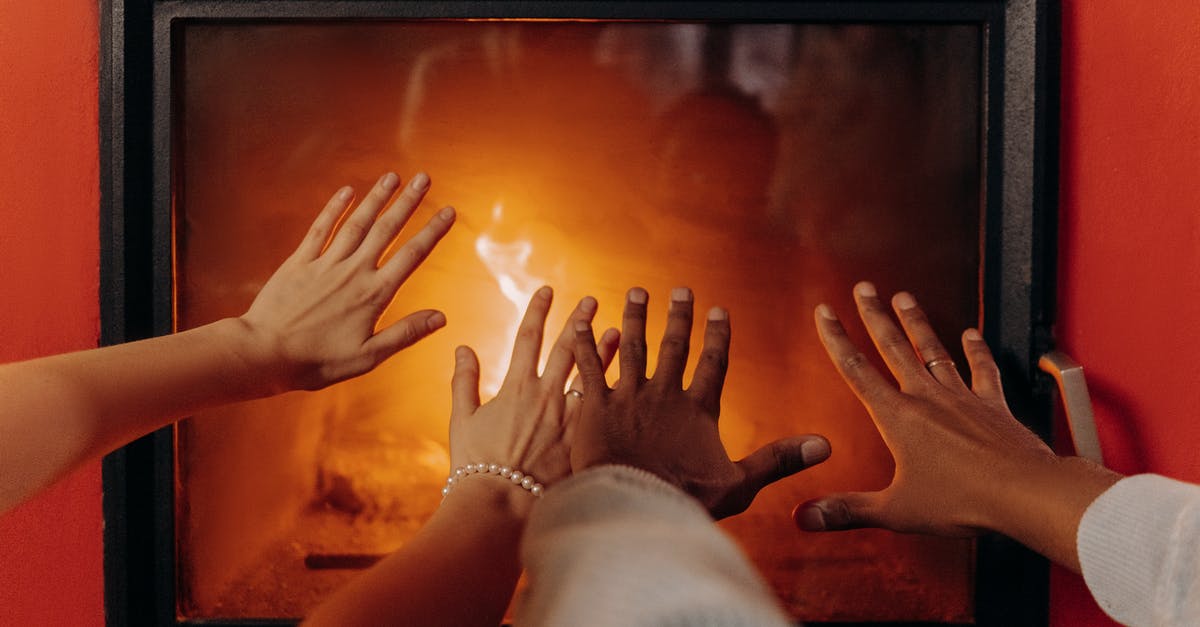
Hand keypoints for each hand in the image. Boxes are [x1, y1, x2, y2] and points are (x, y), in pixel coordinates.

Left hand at [239, 172, 454, 392]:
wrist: (264, 353)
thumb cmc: (318, 361)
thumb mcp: (367, 357)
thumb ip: (405, 334)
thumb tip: (441, 317)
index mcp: (374, 295)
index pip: (412, 255)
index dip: (433, 231)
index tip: (449, 210)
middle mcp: (353, 272)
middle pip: (387, 230)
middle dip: (408, 202)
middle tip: (425, 177)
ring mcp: (325, 264)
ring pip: (357, 223)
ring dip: (376, 198)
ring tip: (393, 176)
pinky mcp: (299, 262)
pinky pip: (320, 228)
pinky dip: (335, 208)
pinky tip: (347, 191)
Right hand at [449, 287, 617, 505]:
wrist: (500, 507)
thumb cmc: (477, 468)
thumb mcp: (463, 420)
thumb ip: (464, 381)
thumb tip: (462, 348)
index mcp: (515, 387)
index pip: (528, 336)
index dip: (538, 310)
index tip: (548, 290)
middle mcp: (546, 396)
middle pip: (567, 348)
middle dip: (579, 320)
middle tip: (593, 300)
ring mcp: (569, 418)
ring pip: (593, 375)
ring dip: (605, 350)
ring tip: (618, 330)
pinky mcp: (585, 440)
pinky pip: (604, 409)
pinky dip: (615, 391)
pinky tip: (628, 381)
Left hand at [571, 287, 830, 518]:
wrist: (634, 507)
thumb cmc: (686, 500)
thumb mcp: (740, 484)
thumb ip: (779, 460)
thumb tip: (826, 446)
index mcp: (698, 410)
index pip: (713, 364)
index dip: (717, 336)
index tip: (719, 311)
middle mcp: (664, 394)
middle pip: (673, 347)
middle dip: (678, 316)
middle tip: (680, 290)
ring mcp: (628, 397)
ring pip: (633, 347)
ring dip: (636, 318)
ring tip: (636, 293)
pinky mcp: (595, 406)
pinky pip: (589, 367)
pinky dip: (584, 343)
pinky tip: (579, 321)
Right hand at [797, 282, 1118, 568]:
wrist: (1022, 492)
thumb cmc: (961, 501)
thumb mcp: (895, 510)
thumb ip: (848, 510)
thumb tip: (804, 517)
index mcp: (897, 418)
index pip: (856, 369)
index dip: (836, 339)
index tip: (825, 311)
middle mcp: (926, 398)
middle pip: (893, 347)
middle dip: (874, 316)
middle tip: (863, 288)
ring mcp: (961, 397)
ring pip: (932, 350)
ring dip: (916, 323)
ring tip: (904, 297)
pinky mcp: (992, 405)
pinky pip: (981, 370)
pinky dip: (976, 350)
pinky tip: (971, 334)